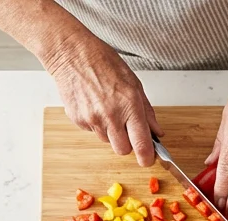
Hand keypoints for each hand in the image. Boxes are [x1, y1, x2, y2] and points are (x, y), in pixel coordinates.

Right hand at [45, 34, 162, 166]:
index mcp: (129, 106)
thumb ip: (147, 112)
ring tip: (107, 108)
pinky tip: (94, 105)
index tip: (148, 159)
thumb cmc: (103, 62)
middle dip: (128, 144)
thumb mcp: (134, 83)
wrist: (71, 54)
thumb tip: (156, 132)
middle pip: (123, 150)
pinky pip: (92, 131)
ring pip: (107, 141)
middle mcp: (111, 116)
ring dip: (111, 132)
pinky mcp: (78, 120)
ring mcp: (92, 119)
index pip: (141, 144)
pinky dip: (96, 123)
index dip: (146, 157)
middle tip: (127, 129)